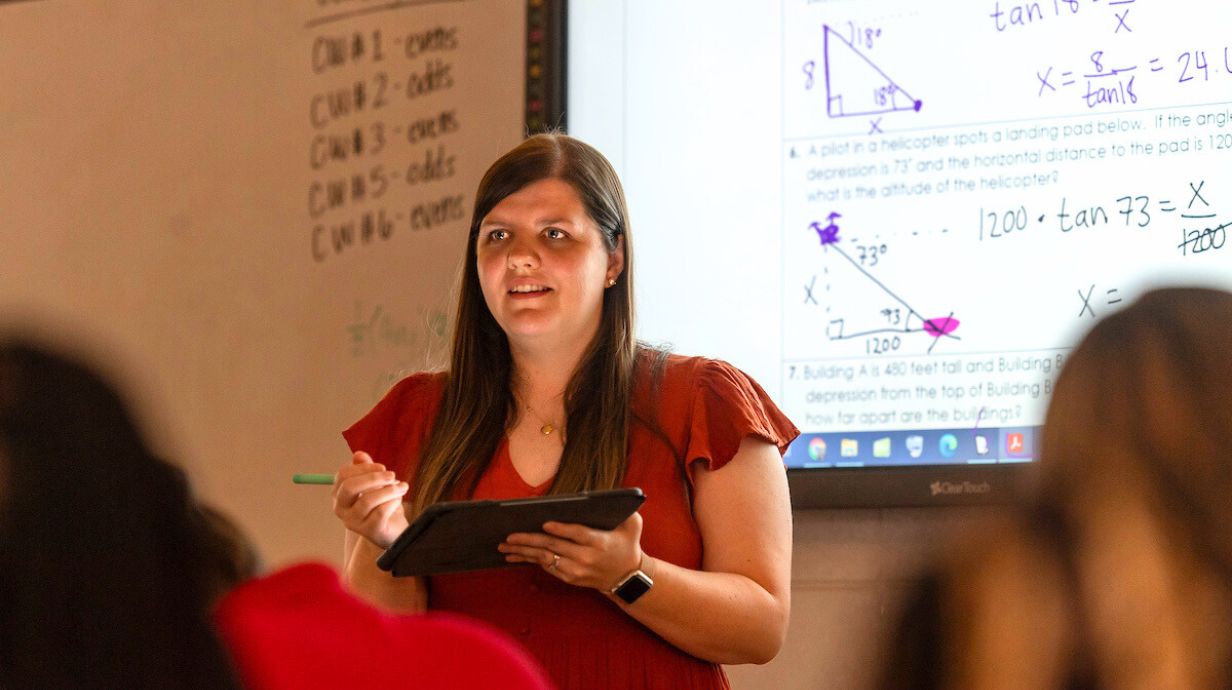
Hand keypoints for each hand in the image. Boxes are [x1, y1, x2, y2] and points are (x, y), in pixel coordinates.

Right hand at [331, 451, 408, 548]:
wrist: (393, 530)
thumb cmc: (382, 504)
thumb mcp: (375, 484)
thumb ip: (366, 469)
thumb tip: (358, 454)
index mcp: (340, 495)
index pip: (343, 475)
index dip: (364, 467)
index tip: (382, 467)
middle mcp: (342, 510)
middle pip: (349, 487)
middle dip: (373, 477)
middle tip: (392, 475)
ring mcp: (354, 522)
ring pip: (368, 500)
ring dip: (389, 490)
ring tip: (402, 487)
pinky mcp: (370, 531)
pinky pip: (381, 511)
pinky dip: (394, 501)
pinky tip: (399, 500)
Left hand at [499, 511, 643, 590]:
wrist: (626, 577)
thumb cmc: (628, 545)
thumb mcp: (633, 526)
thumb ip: (627, 511)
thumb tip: (614, 494)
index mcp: (600, 543)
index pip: (578, 535)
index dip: (561, 530)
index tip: (545, 524)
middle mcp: (586, 558)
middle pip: (554, 547)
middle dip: (530, 541)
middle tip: (510, 536)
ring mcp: (577, 570)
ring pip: (546, 559)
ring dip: (523, 553)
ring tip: (505, 547)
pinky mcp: (570, 578)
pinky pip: (547, 567)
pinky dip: (530, 560)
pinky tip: (515, 556)